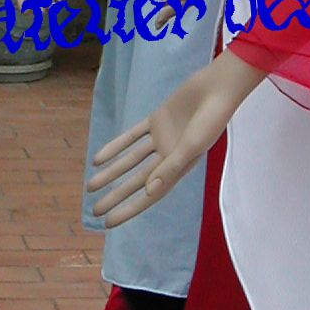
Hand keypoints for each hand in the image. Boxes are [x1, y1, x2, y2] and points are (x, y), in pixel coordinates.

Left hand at [88, 50, 261, 226]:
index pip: (151, 194)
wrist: (217, 87)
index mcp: (180, 168)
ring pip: (131, 160)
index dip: (130, 209)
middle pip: (137, 180)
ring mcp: (162, 138)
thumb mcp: (191, 146)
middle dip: (116, 195)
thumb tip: (148, 192)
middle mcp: (169, 156)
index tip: (110, 223)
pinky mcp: (157, 119)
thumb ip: (169, 168)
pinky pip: (132, 136)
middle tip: (94, 210)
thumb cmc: (211, 119)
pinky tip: (98, 159)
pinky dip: (115, 147)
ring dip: (112, 172)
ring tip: (91, 185)